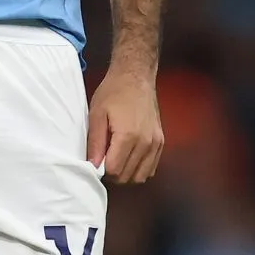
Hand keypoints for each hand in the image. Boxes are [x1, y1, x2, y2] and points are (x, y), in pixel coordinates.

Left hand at [86, 68, 163, 183]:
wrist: (135, 77)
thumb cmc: (113, 92)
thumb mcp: (97, 114)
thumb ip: (95, 143)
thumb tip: (93, 166)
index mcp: (128, 136)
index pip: (115, 170)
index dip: (102, 170)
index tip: (95, 161)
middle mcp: (146, 143)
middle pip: (128, 176)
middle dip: (113, 174)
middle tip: (103, 161)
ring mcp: (156, 143)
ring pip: (141, 176)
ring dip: (126, 174)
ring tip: (115, 160)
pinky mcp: (161, 142)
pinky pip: (151, 168)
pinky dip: (139, 169)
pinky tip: (129, 158)